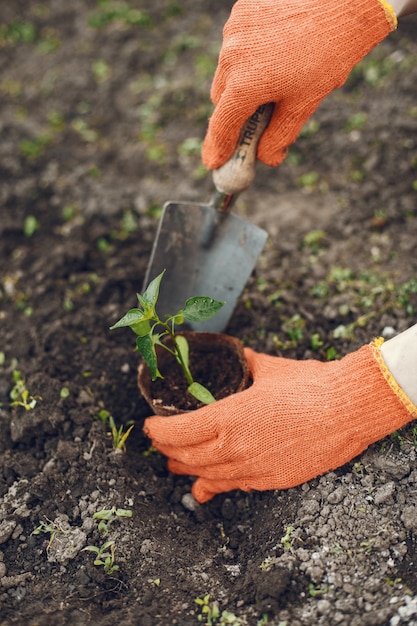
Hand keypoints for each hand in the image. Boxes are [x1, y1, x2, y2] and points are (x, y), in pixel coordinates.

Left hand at [144, 342, 415, 502]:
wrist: (348, 410)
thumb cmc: (310, 385)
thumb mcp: (269, 369)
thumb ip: (247, 364)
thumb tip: (241, 355)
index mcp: (228, 417)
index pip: (176, 431)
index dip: (157, 430)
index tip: (150, 425)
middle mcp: (234, 447)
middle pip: (185, 456)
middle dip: (166, 450)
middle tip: (159, 443)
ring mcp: (252, 468)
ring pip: (206, 475)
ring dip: (185, 470)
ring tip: (173, 466)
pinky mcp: (272, 480)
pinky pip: (234, 486)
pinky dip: (215, 485)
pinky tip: (206, 488)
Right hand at [202, 0, 395, 168]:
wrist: (345, 1)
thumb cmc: (328, 54)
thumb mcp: (304, 103)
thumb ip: (279, 135)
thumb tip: (264, 158)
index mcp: (246, 85)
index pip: (222, 125)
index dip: (218, 148)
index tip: (214, 163)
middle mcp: (232, 57)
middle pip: (221, 99)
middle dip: (234, 113)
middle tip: (252, 122)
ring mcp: (234, 31)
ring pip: (227, 70)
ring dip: (241, 81)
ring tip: (274, 77)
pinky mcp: (241, 11)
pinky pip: (236, 44)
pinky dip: (248, 55)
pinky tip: (275, 51)